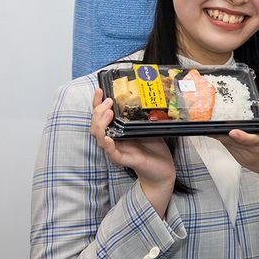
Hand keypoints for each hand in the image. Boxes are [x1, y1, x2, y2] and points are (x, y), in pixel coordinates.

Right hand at [89, 88, 175, 216]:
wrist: (163, 168)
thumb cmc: (154, 146)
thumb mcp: (148, 125)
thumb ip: (141, 114)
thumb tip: (143, 94)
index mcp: (117, 130)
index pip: (101, 116)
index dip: (97, 103)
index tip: (99, 90)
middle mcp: (114, 140)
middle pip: (96, 125)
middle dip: (98, 112)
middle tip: (109, 102)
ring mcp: (118, 150)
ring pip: (100, 138)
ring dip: (101, 125)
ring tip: (108, 114)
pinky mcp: (125, 160)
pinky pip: (113, 154)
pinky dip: (108, 146)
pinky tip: (107, 138)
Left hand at [219, 95, 258, 211]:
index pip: (251, 139)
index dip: (240, 136)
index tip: (232, 131)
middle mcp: (255, 151)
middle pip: (234, 141)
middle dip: (223, 132)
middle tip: (215, 122)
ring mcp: (247, 158)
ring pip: (229, 145)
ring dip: (222, 136)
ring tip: (216, 126)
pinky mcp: (242, 162)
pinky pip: (230, 150)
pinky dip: (227, 142)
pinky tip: (225, 136)